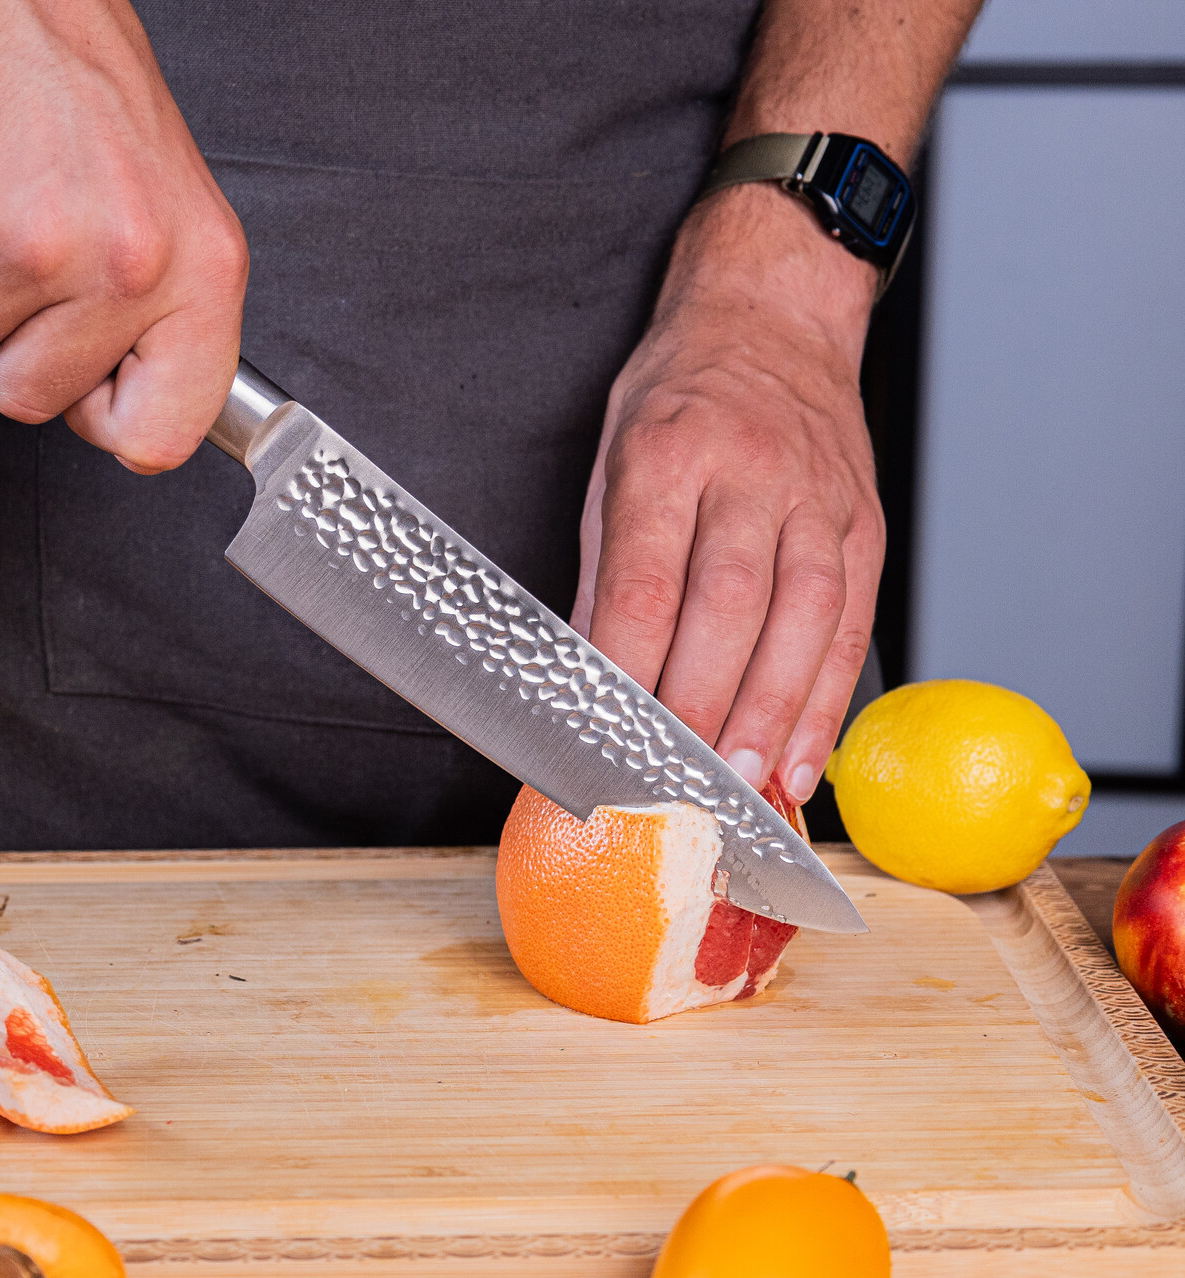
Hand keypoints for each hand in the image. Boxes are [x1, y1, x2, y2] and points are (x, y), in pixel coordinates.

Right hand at [0, 0, 246, 471]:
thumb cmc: (91, 103)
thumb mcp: (180, 221)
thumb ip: (169, 328)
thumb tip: (135, 424)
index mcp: (203, 278)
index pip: (163, 438)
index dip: (112, 424)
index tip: (95, 388)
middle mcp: (128, 269)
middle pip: (32, 401)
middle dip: (14, 346)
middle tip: (31, 262)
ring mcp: (35, 247)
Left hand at [571, 185, 885, 803]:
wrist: (774, 317)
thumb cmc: (680, 394)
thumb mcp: (611, 460)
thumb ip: (602, 569)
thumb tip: (588, 672)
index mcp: (667, 452)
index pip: (646, 577)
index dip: (628, 664)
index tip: (607, 732)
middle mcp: (750, 473)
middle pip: (729, 604)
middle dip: (703, 704)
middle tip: (678, 781)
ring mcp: (816, 499)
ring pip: (804, 619)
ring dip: (772, 714)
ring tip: (745, 787)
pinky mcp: (862, 526)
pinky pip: (851, 624)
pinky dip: (826, 700)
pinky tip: (801, 756)